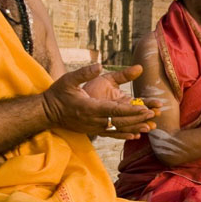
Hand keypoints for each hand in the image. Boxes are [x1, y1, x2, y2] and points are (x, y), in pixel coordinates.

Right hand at [42, 64, 156, 138]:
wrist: (47, 112)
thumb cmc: (58, 94)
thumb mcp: (69, 79)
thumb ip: (85, 73)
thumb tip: (99, 65)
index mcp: (90, 107)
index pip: (114, 110)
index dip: (131, 110)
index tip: (145, 108)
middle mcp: (93, 120)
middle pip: (119, 121)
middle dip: (137, 118)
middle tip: (153, 114)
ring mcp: (93, 127)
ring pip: (117, 129)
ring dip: (134, 128)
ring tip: (149, 127)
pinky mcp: (92, 131)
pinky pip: (111, 135)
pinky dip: (124, 136)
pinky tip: (135, 136)